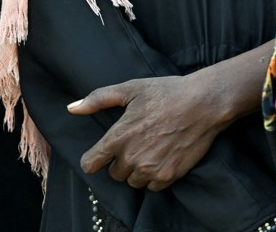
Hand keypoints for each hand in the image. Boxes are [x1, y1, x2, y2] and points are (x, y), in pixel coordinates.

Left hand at [69, 75, 230, 190]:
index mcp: (118, 136)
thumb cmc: (166, 92)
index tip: (99, 156)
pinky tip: (162, 157)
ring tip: (150, 149)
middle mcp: (131, 157)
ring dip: (137, 170)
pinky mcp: (168, 176)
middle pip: (113, 174)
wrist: (203, 103)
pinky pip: (152, 187)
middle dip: (120, 161)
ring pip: (132, 181)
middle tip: (136, 142)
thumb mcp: (130, 89)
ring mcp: (150, 169)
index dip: (92, 159)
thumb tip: (71, 108)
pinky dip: (154, 176)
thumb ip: (98, 99)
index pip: (90, 164)